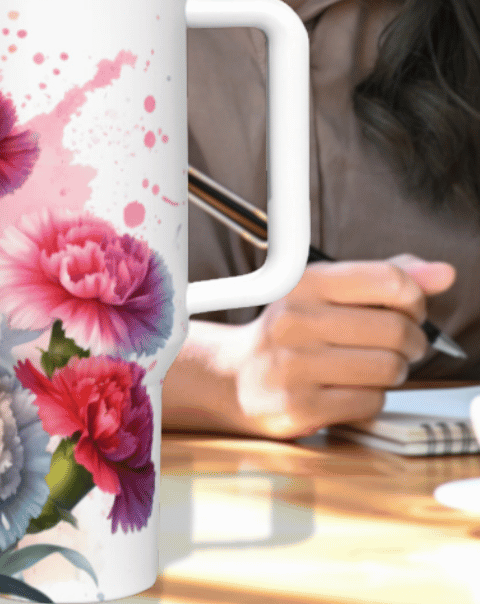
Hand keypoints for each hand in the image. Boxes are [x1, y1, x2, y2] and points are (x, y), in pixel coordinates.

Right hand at [224, 254, 455, 438]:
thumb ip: (384, 279)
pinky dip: (372, 397)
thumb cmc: (292, 332)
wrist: (236, 376)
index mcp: (303, 283)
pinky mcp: (298, 405)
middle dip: (411, 341)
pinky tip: (351, 388)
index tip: (408, 310)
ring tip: (374, 366)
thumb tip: (442, 274)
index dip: (414, 299)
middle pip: (395, 329)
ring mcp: (293, 364)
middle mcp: (293, 319)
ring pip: (388, 368)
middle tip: (399, 345)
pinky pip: (370, 401)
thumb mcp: (326, 293)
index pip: (389, 280)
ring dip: (394, 371)